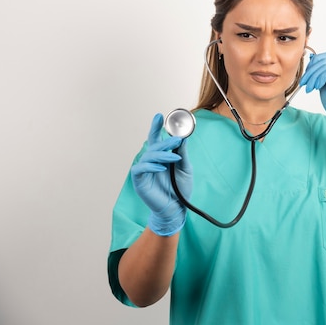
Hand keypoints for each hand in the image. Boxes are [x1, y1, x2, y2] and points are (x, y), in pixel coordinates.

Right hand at [130, 113, 192, 235]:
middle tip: (177, 139)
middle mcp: (151, 161)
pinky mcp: (140, 181)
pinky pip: (140, 169)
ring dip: (163, 155)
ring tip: (175, 157)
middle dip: (165, 141)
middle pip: (154, 145)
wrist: (176, 209)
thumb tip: (183, 138)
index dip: (156, 127)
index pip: (156, 139)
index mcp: (161, 156)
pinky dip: (151, 166)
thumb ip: (182, 154)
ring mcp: (144, 170)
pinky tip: (161, 167)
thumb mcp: (185, 169)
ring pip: (149, 156)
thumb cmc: (180, 189)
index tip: (159, 116)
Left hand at [300, 52, 325, 139]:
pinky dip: (321, 77)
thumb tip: (311, 59)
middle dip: (311, 70)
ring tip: (310, 88)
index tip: (305, 77)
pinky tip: (318, 87)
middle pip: (324, 59)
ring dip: (314, 76)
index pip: (325, 57)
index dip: (312, 64)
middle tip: (303, 83)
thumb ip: (318, 73)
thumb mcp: (322, 84)